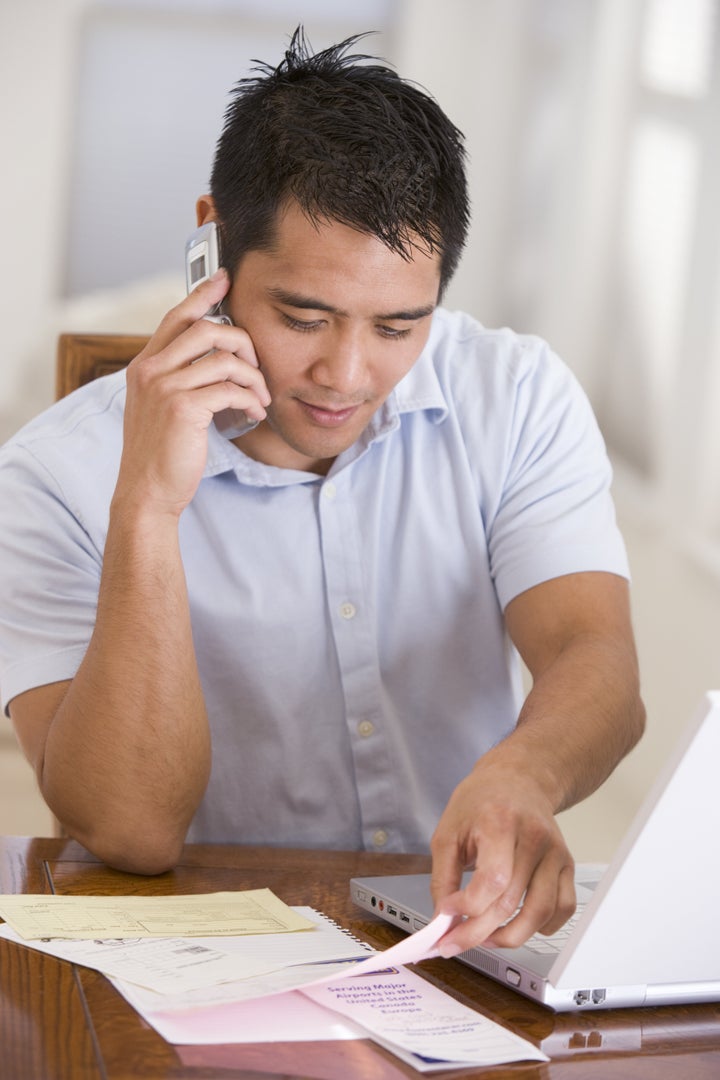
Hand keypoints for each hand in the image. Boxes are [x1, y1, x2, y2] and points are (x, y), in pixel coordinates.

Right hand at [116, 270, 270, 517]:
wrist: (147, 491)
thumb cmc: (161, 452)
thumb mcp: (162, 406)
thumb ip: (178, 377)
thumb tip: (216, 357)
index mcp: (145, 365)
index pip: (177, 316)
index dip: (203, 293)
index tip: (225, 278)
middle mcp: (151, 370)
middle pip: (207, 328)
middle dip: (243, 343)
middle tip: (256, 367)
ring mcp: (165, 387)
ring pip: (225, 359)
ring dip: (253, 378)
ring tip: (261, 398)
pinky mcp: (183, 408)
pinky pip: (231, 389)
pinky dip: (251, 400)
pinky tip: (255, 414)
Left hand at [429, 755, 575, 955]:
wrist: (518, 779)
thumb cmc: (482, 801)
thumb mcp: (448, 830)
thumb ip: (442, 876)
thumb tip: (442, 917)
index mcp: (501, 823)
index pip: (492, 880)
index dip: (467, 906)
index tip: (447, 912)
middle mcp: (534, 838)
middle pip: (511, 902)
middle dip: (478, 932)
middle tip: (455, 941)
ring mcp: (555, 853)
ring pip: (539, 913)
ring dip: (509, 937)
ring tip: (484, 938)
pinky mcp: (566, 864)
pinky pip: (562, 909)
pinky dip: (541, 927)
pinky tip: (518, 925)